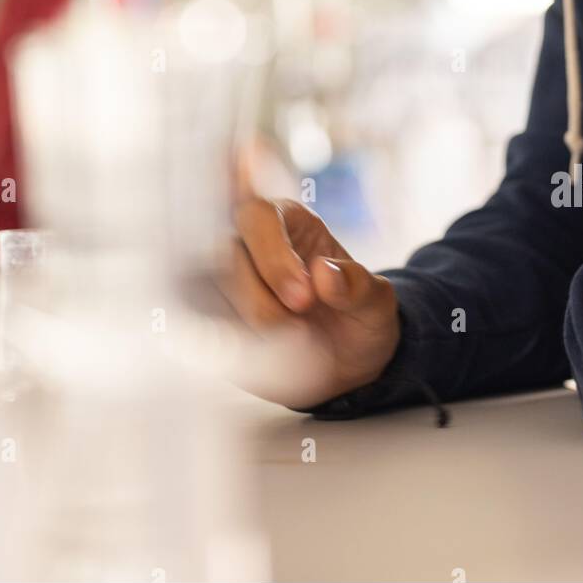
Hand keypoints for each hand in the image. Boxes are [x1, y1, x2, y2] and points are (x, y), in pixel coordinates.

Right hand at [222, 197, 400, 409]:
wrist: (347, 366)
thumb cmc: (359, 319)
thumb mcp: (377, 302)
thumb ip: (357, 285)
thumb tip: (324, 273)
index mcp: (288, 223)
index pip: (258, 216)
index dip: (273, 255)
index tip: (305, 297)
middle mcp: (250, 247)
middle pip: (223, 253)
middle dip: (260, 297)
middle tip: (300, 327)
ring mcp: (229, 285)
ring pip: (208, 292)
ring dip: (249, 325)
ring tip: (293, 343)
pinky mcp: (217, 322)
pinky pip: (205, 328)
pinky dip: (236, 346)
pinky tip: (269, 355)